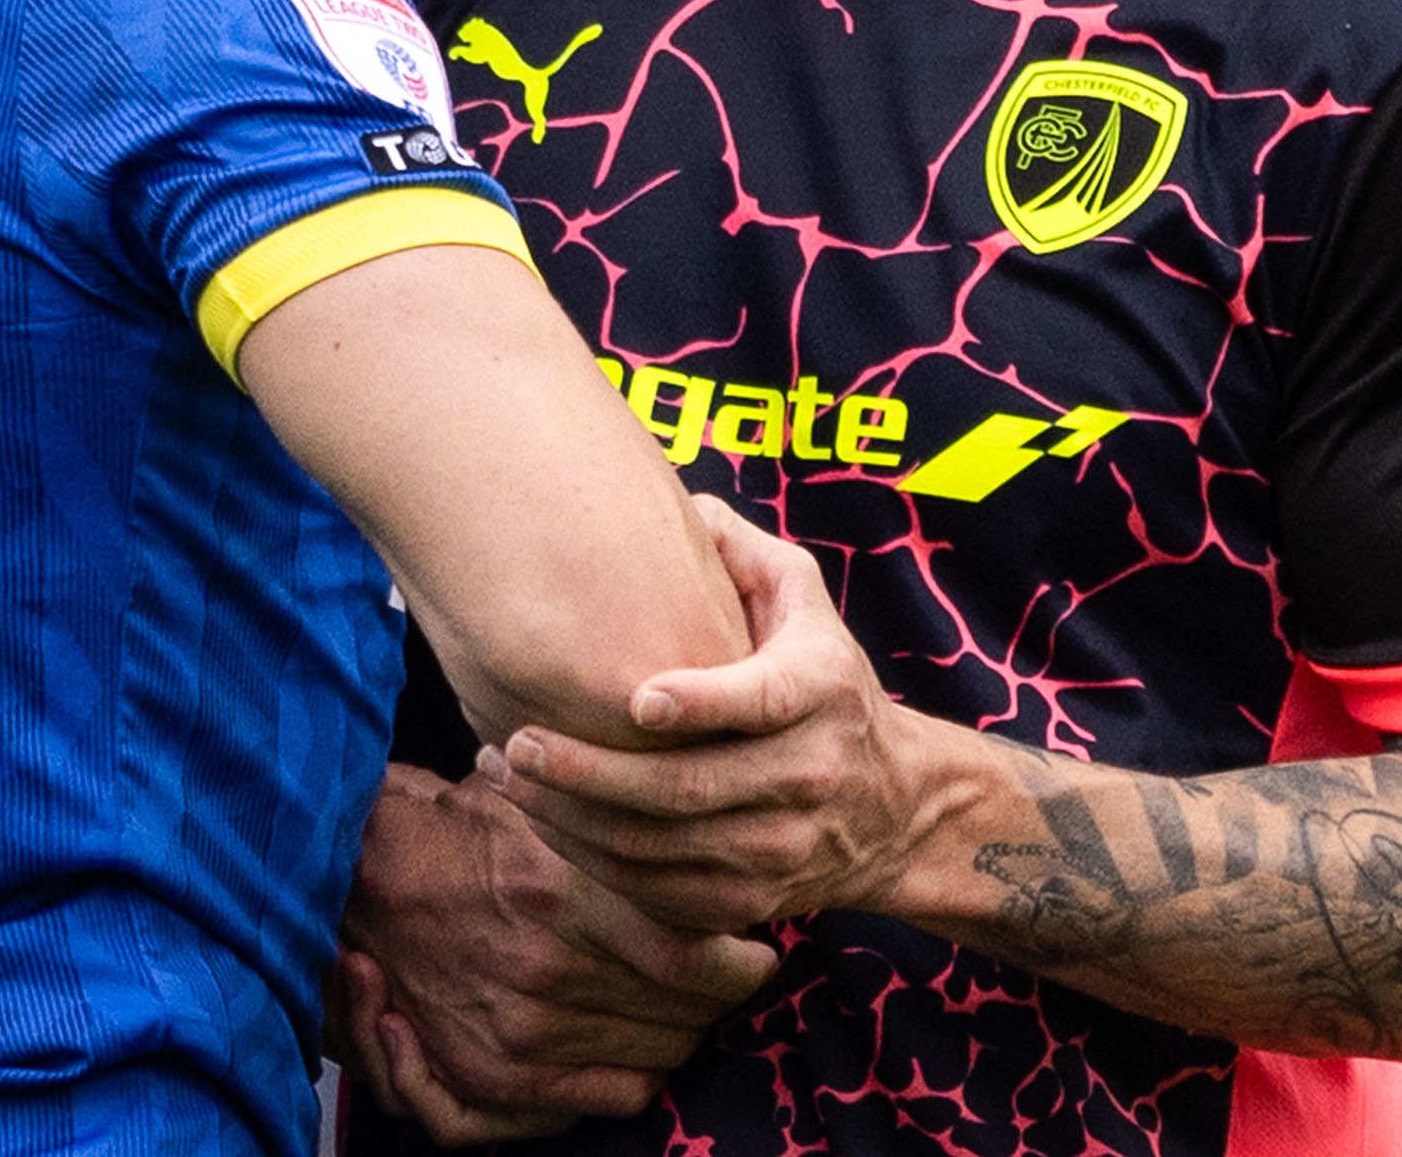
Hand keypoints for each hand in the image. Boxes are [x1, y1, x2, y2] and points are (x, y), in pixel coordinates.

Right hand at [331, 765, 778, 1142]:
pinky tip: (645, 1042)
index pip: (693, 957)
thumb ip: (614, 818)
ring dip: (687, 1032)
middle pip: (683, 1015)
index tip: (758, 946)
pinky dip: (640, 1076)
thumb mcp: (537, 797)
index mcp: (558, 894)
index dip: (743, 962)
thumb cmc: (457, 828)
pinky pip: (608, 1098)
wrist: (361, 883)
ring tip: (692, 1003)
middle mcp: (544, 971)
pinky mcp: (498, 1074)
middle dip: (723, 998)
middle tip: (735, 974)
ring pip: (655, 1056)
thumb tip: (700, 813)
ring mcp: (521, 1032)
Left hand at [481, 499, 947, 937]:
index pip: (764, 701)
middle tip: (517, 741)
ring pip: (660, 849)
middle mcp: (807, 775)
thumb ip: (743, 552)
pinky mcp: (752, 900)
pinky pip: (657, 892)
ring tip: (507, 775)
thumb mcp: (808, 602)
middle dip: (590, 771)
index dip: (702, 703)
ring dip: (572, 817)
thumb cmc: (827, 682)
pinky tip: (545, 819)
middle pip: (688, 789)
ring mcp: (779, 848)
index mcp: (822, 691)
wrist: (894, 809)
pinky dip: (593, 862)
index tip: (636, 697)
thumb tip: (679, 502)